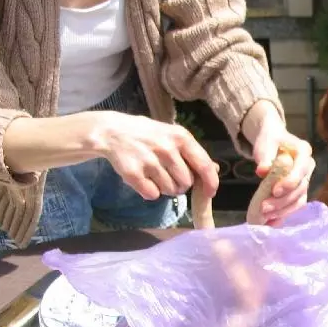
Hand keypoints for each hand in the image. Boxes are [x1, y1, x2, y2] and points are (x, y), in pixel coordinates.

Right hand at [92, 111, 218, 200]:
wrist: (112, 131)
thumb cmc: (148, 135)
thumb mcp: (172, 136)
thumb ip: (192, 153)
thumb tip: (215, 170)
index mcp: (181, 137)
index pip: (204, 165)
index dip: (210, 183)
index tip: (210, 193)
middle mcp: (167, 148)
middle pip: (186, 183)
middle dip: (180, 184)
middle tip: (168, 175)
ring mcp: (149, 161)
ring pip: (170, 191)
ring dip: (164, 188)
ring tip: (154, 174)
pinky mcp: (133, 173)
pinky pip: (152, 195)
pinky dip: (149, 192)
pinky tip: (143, 179)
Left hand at [251, 111, 314, 222]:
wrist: (273, 140)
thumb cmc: (270, 140)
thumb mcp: (265, 144)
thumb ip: (265, 156)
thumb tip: (262, 170)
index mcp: (303, 151)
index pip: (301, 169)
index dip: (290, 182)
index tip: (274, 190)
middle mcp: (308, 167)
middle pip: (300, 188)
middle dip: (283, 201)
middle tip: (264, 208)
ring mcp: (305, 180)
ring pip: (299, 199)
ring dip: (283, 210)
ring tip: (265, 216)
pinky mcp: (298, 191)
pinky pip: (294, 205)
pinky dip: (283, 214)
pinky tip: (271, 222)